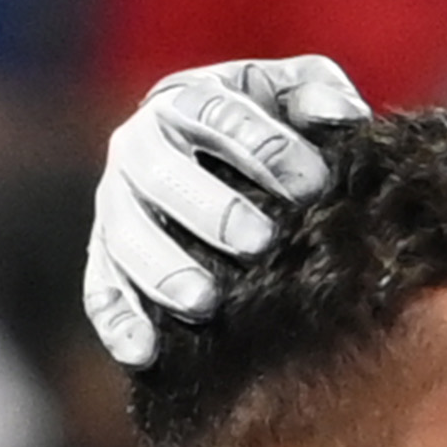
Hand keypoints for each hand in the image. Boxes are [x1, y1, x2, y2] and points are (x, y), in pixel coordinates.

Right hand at [81, 55, 369, 363]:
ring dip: (163, 270)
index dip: (264, 149)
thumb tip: (345, 116)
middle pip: (164, 176)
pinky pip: (101, 289)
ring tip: (204, 303)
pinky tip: (144, 353)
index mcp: (187, 101)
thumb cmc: (268, 121)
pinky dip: (118, 321)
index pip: (218, 118)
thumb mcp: (296, 93)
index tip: (312, 185)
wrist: (214, 152)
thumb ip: (319, 93)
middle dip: (214, 211)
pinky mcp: (106, 256)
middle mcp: (139, 148)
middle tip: (261, 244)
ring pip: (127, 236)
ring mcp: (116, 205)